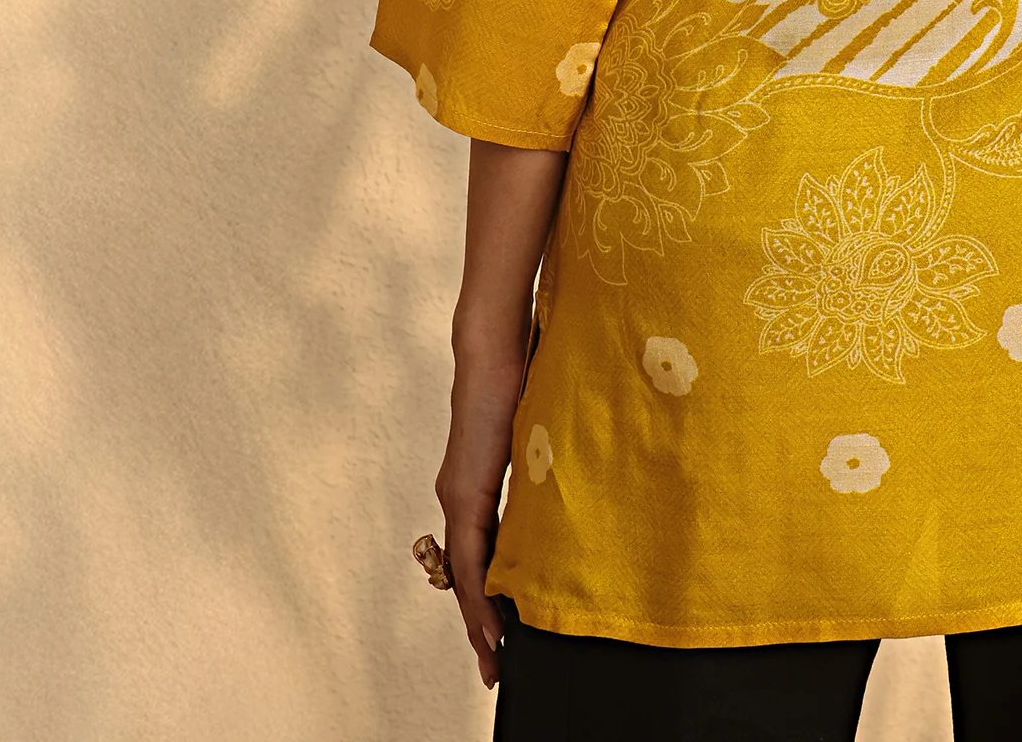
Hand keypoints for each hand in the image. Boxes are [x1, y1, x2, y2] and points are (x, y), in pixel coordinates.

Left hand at [435, 346, 524, 688]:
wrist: (492, 351)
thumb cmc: (519, 380)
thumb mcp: (534, 438)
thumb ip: (536, 467)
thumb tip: (564, 486)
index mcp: (473, 487)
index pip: (479, 557)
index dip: (488, 600)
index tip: (503, 638)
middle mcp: (457, 497)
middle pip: (466, 578)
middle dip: (481, 627)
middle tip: (496, 669)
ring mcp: (456, 496)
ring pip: (465, 575)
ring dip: (479, 620)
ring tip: (495, 660)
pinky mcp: (463, 493)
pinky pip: (471, 558)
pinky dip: (479, 594)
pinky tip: (492, 623)